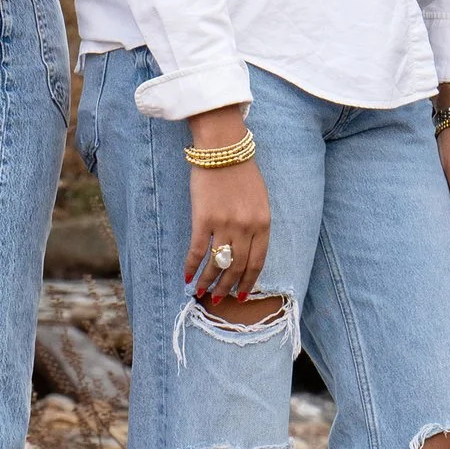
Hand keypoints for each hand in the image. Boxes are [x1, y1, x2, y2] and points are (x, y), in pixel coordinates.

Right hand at [183, 111, 270, 301]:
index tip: (241, 296)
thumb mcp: (259, 200)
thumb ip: (256, 225)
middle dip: (227, 288)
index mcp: (263, 223)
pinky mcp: (203, 219)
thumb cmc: (241, 171)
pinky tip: (186, 276)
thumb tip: (245, 251)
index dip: (248, 282)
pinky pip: (197, 250)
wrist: (223, 148)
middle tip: (219, 300)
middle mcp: (246, 228)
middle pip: (237, 268)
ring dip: (208, 282)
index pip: (257, 263)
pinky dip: (191, 266)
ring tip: (201, 293)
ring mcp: (225, 224)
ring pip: (217, 264)